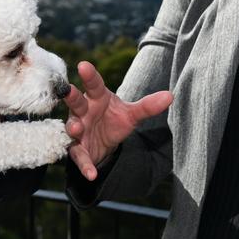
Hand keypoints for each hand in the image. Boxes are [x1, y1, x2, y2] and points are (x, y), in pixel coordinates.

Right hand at [65, 61, 172, 180]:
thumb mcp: (132, 115)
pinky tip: (91, 174)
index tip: (83, 64)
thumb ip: (148, 106)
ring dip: (72, 127)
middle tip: (68, 90)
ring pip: (72, 126)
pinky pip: (79, 156)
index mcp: (97, 98)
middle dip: (72, 96)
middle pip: (76, 102)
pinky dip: (85, 165)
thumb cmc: (115, 120)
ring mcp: (78, 129)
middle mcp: (84, 111)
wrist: (106, 143)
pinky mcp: (78, 149)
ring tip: (76, 129)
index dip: (89, 75)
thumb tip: (170, 96)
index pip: (94, 84)